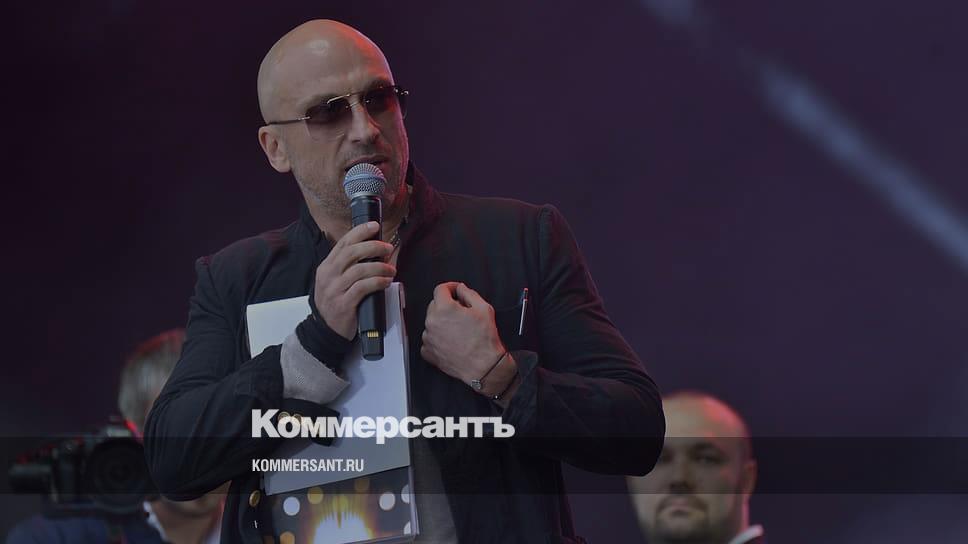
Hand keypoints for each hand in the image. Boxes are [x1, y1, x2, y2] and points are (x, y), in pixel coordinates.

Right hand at [313, 221, 395, 339]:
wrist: (325, 331)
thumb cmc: (335, 303)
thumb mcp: (335, 282)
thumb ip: (348, 267)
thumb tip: (373, 252)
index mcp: (326, 267)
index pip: (343, 243)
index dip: (360, 231)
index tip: (375, 226)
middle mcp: (328, 275)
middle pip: (352, 252)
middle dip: (373, 246)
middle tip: (388, 248)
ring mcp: (334, 290)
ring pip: (359, 269)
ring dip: (379, 267)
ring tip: (391, 269)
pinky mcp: (344, 304)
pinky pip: (363, 287)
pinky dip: (378, 282)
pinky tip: (386, 282)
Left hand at [421, 282, 515, 395]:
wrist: (484, 366)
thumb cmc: (484, 340)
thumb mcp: (484, 308)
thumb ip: (469, 293)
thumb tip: (460, 289)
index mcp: (444, 308)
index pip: (440, 289)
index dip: (450, 287)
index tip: (455, 291)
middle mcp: (432, 322)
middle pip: (434, 305)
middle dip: (446, 305)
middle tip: (461, 313)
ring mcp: (428, 338)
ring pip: (431, 322)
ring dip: (441, 322)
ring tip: (457, 330)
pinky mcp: (429, 352)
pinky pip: (429, 340)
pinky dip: (437, 339)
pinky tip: (450, 341)